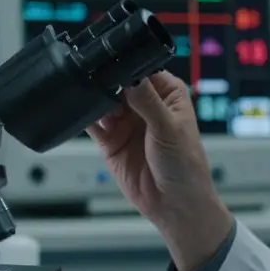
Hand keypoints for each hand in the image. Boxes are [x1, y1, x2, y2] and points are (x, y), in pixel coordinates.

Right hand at [85, 71, 233, 270]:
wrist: (174, 205)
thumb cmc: (186, 166)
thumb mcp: (169, 128)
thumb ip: (147, 101)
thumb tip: (130, 77)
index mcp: (167, 93)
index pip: (142, 69)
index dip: (128, 67)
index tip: (113, 65)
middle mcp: (145, 104)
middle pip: (119, 83)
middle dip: (107, 84)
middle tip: (100, 86)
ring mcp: (127, 122)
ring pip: (104, 101)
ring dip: (97, 101)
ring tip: (97, 108)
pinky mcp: (111, 140)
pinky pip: (93, 123)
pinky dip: (85, 118)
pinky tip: (84, 115)